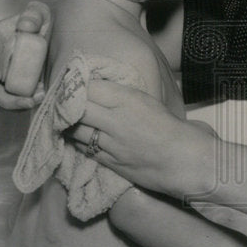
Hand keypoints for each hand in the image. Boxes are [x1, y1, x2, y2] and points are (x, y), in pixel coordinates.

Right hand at [0, 1, 51, 109]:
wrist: (42, 36)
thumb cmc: (32, 23)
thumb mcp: (36, 13)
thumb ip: (32, 15)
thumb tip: (26, 27)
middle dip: (5, 98)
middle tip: (27, 100)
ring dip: (15, 105)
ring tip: (36, 99)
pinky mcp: (7, 90)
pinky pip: (9, 105)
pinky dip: (22, 105)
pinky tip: (39, 96)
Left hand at [73, 80, 215, 199]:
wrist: (186, 160)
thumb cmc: (171, 128)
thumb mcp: (147, 101)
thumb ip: (120, 96)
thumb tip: (94, 89)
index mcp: (128, 100)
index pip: (89, 88)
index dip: (75, 85)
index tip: (70, 84)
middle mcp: (117, 120)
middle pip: (77, 108)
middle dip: (65, 104)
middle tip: (61, 101)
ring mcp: (112, 144)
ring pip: (75, 130)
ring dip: (66, 124)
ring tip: (65, 118)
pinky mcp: (111, 162)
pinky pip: (84, 149)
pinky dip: (77, 141)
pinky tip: (76, 136)